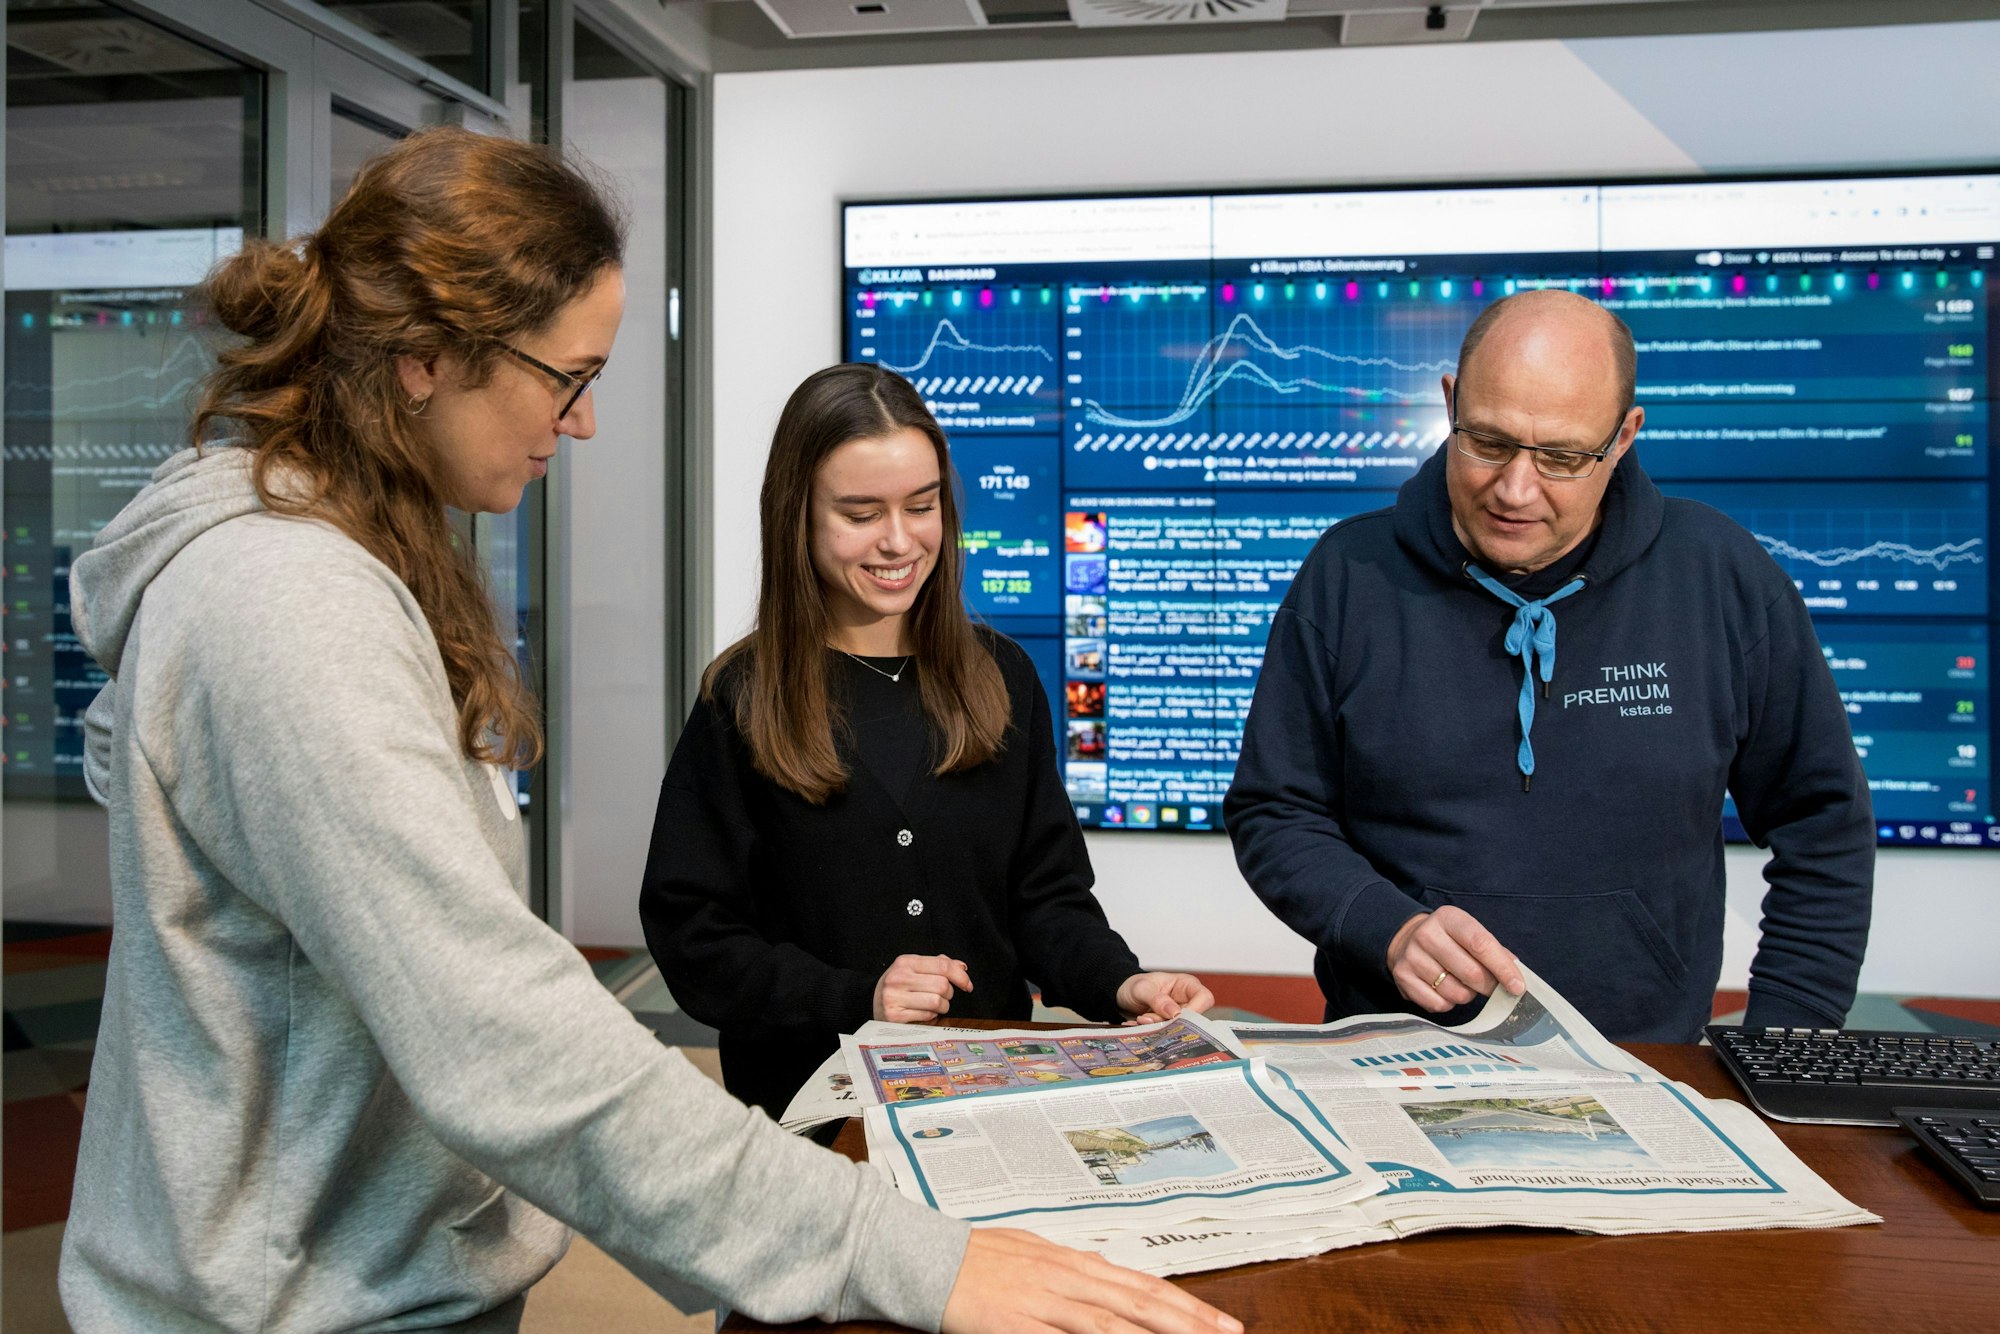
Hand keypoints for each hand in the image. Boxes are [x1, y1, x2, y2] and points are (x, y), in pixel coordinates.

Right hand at [873, 954, 972, 1023]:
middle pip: (942, 985)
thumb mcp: (913, 969)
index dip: (960, 976)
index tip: (967, 985)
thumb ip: (938, 965)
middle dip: (949, 993)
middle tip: (943, 996)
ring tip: (934, 1005)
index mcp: (906, 962)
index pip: (942, 965)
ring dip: (942, 1006)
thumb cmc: (898, 984)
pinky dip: (931, 1016)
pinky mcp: (895, 1016)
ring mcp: (895, 997)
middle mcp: (899, 977)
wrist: (869, 1000)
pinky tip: (924, 1013)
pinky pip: (927, 1016)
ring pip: (937, 1002)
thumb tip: (961, 967)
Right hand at [941, 1227, 1240, 1333]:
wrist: (928, 1256)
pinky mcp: (1017, 1325)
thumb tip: (1102, 1264)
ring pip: (1110, 1323)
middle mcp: (1067, 1278)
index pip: (1143, 1285)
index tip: (1220, 1320)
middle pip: (1139, 1304)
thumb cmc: (977, 1255)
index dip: (1186, 1304)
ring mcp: (1044, 1302)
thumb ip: (1071, 1263)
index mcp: (1073, 1262)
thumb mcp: (1034, 1249)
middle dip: (1189, 1322)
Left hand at [1114, 972, 1214, 1025]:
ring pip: (1178, 1029)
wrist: (1122, 994)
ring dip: (1158, 1028)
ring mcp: (1178, 1015)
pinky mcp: (1168, 1026)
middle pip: (1191, 1019)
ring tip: (1141, 1019)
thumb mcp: (1142, 988)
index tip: (1175, 1017)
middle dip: (1169, 1022)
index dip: (1196, 1010)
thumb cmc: (1135, 985)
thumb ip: (1157, 999)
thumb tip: (1175, 1013)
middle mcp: (1186, 1001)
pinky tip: (1138, 1025)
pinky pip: (1166, 1034)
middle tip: (1147, 1019)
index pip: (1204, 998)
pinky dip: (1152, 1032)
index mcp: (1186, 985)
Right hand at [1386, 906, 1524, 1013]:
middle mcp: (1427, 934)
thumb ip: (1495, 952)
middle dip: (1489, 987)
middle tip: (1491, 988)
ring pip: (1456, 993)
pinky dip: (1448, 1003)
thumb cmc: (1450, 941)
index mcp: (1449, 918)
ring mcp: (1412, 956)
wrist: (1407, 941)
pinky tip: (1444, 990)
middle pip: (1471, 973)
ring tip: (1461, 984)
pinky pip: (1438, 1004)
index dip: (1503, 968)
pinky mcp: (1402, 977)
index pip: (1481, 944)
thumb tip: (1517, 978)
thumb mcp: (1470, 934)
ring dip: (1467, 995)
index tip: (1518, 987)